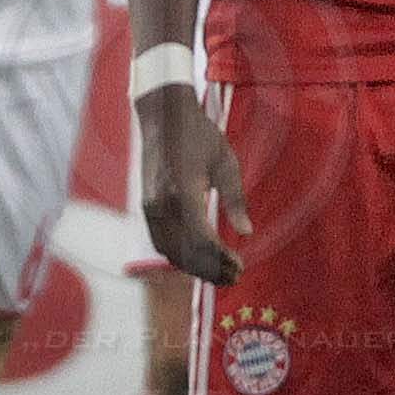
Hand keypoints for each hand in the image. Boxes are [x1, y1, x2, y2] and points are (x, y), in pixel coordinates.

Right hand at [136, 87, 249, 284]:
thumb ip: (236, 200)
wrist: (163, 117)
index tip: (239, 266)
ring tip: (218, 274)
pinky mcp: (146, 207)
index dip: (221, 257)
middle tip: (233, 277)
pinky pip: (160, 241)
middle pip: (185, 251)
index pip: (202, 238)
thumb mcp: (225, 163)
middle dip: (210, 269)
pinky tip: (196, 259)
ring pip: (170, 251)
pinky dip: (178, 256)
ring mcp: (150, 206)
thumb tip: (247, 232)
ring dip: (194, 267)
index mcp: (184, 191)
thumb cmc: (198, 136)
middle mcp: (162, 203)